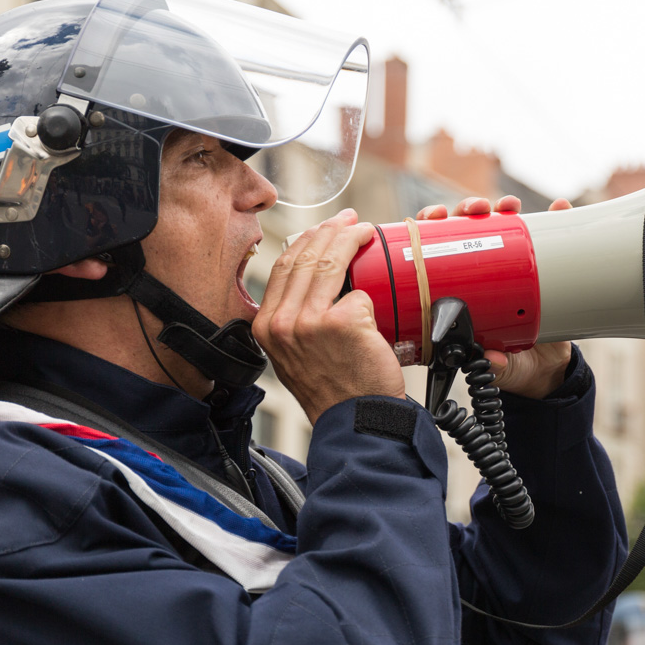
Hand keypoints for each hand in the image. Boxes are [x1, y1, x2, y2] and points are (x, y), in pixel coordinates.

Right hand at [254, 209, 405, 423]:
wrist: (355, 422)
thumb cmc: (334, 392)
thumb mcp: (295, 355)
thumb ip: (296, 319)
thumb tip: (312, 279)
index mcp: (265, 327)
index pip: (281, 267)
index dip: (305, 241)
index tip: (325, 229)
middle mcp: (281, 323)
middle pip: (305, 257)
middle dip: (331, 230)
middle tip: (352, 222)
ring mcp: (310, 322)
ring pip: (331, 262)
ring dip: (351, 239)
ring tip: (366, 232)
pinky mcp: (342, 323)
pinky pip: (360, 293)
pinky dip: (372, 294)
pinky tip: (379, 292)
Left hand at [414, 195, 575, 399]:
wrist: (546, 370)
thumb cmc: (509, 363)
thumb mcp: (498, 366)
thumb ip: (494, 366)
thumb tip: (491, 359)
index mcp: (458, 292)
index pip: (435, 252)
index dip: (429, 229)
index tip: (434, 217)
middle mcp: (482, 275)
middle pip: (466, 230)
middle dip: (468, 210)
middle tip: (477, 209)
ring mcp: (511, 269)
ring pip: (502, 227)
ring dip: (504, 208)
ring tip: (510, 206)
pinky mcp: (540, 269)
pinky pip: (545, 238)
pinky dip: (553, 219)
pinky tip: (558, 208)